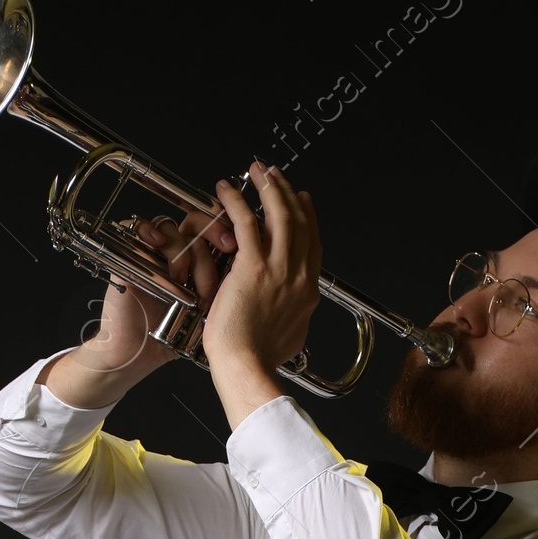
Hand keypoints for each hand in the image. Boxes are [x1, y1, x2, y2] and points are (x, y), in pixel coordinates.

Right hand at [42, 201, 237, 406]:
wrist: (139, 355)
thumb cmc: (171, 339)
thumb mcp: (209, 312)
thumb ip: (227, 291)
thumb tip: (255, 272)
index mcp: (196, 263)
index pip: (213, 229)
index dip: (226, 229)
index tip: (239, 244)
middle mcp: (174, 254)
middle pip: (195, 222)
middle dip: (213, 232)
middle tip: (227, 247)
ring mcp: (151, 253)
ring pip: (171, 228)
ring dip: (183, 251)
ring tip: (184, 281)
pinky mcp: (128, 255)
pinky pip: (136, 228)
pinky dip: (148, 230)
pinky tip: (157, 243)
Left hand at [202, 162, 321, 427]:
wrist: (247, 366)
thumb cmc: (260, 359)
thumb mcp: (291, 337)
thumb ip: (295, 316)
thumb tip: (295, 313)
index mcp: (307, 292)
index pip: (311, 243)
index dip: (307, 216)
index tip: (301, 199)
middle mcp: (298, 275)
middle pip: (299, 221)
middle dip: (288, 193)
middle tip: (276, 176)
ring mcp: (278, 269)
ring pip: (279, 214)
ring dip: (268, 187)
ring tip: (257, 171)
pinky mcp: (253, 266)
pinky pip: (246, 221)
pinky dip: (237, 200)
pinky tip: (226, 189)